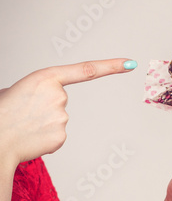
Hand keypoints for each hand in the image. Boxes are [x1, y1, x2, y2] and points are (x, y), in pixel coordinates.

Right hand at [0, 59, 135, 169]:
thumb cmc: (2, 112)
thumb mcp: (16, 90)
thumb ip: (38, 90)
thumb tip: (43, 102)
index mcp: (46, 78)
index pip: (87, 70)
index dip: (111, 66)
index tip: (129, 63)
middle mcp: (59, 96)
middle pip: (60, 100)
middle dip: (44, 107)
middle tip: (24, 113)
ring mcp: (62, 117)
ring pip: (58, 118)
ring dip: (43, 122)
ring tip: (24, 125)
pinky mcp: (61, 136)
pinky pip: (56, 134)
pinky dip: (44, 137)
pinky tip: (31, 137)